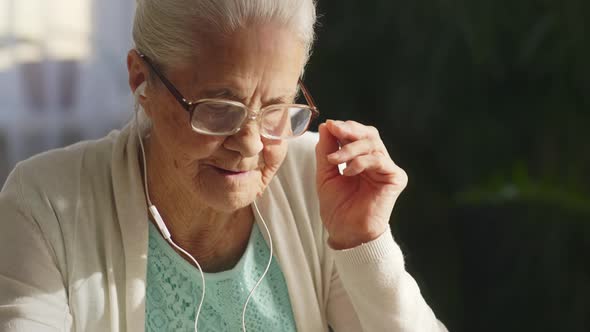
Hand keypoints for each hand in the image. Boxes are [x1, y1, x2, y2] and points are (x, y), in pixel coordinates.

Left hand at [315, 120, 407, 248]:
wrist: (345, 232)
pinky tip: (348, 172)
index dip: (345, 127)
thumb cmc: (336, 206)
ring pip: (373, 145)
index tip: (330, 125)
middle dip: (351, 130)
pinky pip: (379, 160)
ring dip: (351, 148)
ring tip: (334, 160)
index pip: (358, 134)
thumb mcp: (325, 173)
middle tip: (336, 130)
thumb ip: (326, 150)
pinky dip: (361, 162)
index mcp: (362, 158)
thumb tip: (327, 125)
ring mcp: (387, 169)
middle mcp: (377, 161)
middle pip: (369, 134)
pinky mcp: (395, 178)